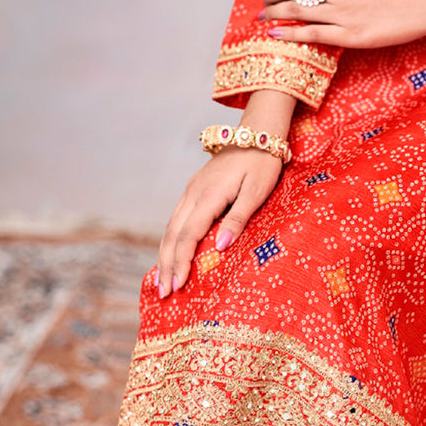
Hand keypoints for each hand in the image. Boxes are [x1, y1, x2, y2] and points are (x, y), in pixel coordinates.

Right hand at [156, 89, 295, 297]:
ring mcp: (190, 191)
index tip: (178, 286)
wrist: (257, 133)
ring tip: (162, 281)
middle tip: (164, 293)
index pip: (188, 236)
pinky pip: (175, 220)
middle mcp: (192, 194)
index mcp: (207, 196)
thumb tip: (220, 247)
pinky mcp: (192, 191)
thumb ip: (237, 219)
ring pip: (170, 228)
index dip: (182, 263)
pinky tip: (168, 256)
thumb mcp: (256, 192)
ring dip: (164, 256)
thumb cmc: (262, 164)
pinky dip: (169, 242)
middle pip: (173, 235)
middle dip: (167, 266)